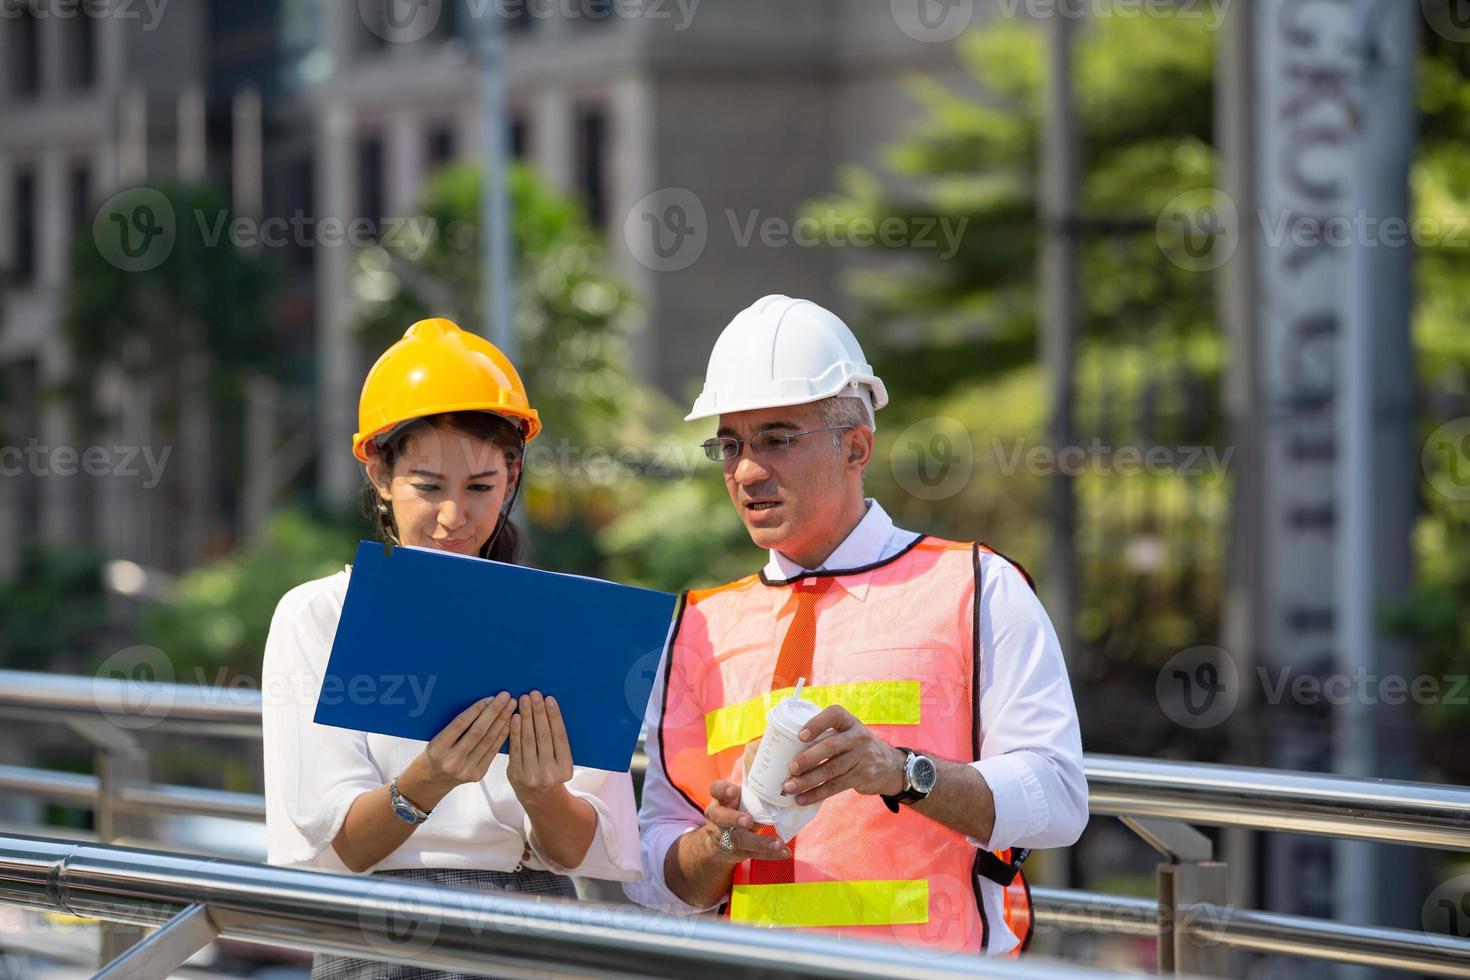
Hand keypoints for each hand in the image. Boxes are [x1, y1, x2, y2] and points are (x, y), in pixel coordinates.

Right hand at [405, 693, 514, 801]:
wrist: (434, 779)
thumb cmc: (436, 751)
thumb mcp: (436, 737)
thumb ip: (454, 725)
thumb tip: (481, 703)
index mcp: (437, 749)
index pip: (460, 724)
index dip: (476, 709)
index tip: (490, 697)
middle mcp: (451, 761)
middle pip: (478, 732)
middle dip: (494, 712)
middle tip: (506, 696)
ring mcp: (465, 770)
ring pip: (488, 741)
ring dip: (502, 721)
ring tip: (511, 707)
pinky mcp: (477, 774)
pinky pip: (493, 751)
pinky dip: (502, 735)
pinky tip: (510, 723)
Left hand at [507, 691, 573, 802]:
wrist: (538, 797)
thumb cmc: (551, 771)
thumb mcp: (561, 762)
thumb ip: (556, 743)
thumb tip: (548, 710)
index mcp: (565, 769)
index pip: (560, 737)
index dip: (554, 717)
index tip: (549, 699)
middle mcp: (549, 773)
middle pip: (543, 736)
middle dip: (538, 713)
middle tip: (534, 694)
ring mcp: (531, 775)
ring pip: (528, 740)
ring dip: (525, 717)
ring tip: (524, 700)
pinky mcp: (515, 774)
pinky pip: (515, 748)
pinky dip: (514, 730)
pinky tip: (514, 716)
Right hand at [701, 780, 789, 865]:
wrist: (720, 839)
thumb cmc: (737, 810)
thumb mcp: (740, 800)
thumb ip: (754, 795)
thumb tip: (786, 789)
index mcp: (721, 799)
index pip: (716, 790)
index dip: (723, 790)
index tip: (734, 791)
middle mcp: (718, 818)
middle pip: (720, 817)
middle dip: (733, 818)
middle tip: (748, 821)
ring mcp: (724, 836)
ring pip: (738, 839)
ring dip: (759, 842)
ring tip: (777, 843)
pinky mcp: (736, 852)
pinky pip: (753, 853)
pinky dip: (770, 854)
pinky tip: (784, 852)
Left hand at [780, 705, 906, 804]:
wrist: (891, 766)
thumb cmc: (858, 747)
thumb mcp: (850, 733)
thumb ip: (829, 736)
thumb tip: (789, 749)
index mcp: (850, 722)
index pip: (835, 714)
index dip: (816, 723)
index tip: (800, 736)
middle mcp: (858, 737)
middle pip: (830, 746)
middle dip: (807, 758)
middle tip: (790, 768)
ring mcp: (861, 758)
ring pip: (830, 770)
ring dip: (807, 781)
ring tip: (789, 787)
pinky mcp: (860, 777)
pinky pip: (835, 786)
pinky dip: (816, 794)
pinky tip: (802, 799)